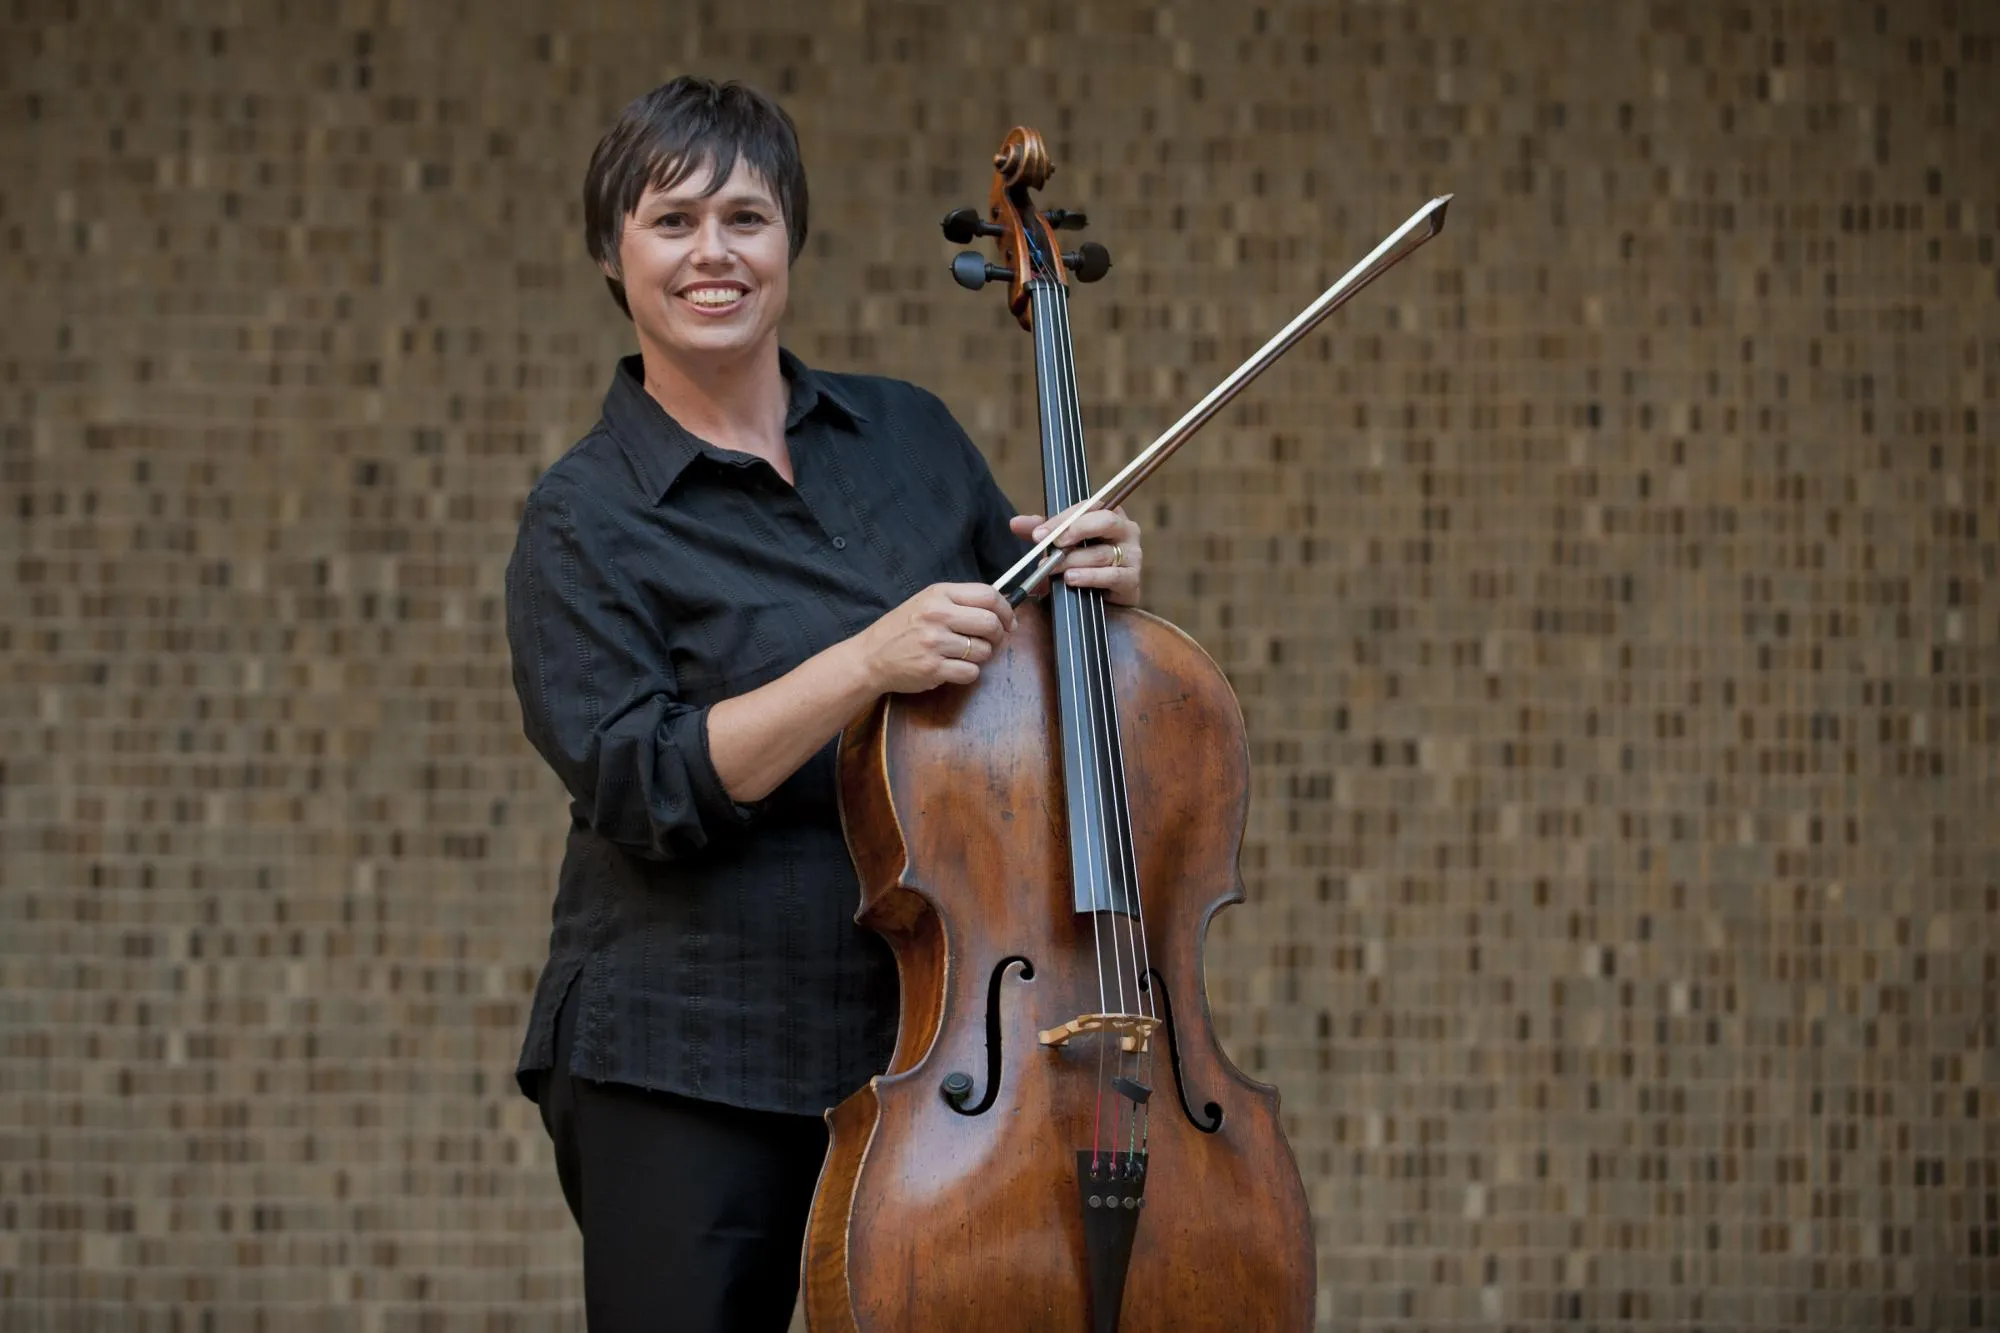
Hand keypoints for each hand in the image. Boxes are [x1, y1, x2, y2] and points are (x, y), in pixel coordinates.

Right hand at [854, 582, 1017, 692]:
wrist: (871, 656)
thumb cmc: (902, 629)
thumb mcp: (927, 602)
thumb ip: (960, 602)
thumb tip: (1001, 610)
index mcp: (939, 594)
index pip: (988, 595)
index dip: (1006, 610)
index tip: (1009, 621)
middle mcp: (937, 615)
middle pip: (991, 623)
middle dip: (999, 635)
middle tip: (992, 641)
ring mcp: (935, 642)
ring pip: (984, 650)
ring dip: (982, 656)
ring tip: (964, 654)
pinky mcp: (934, 668)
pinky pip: (971, 672)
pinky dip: (968, 672)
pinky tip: (954, 667)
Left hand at [1010, 505, 1142, 605]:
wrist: (1099, 600)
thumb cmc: (1082, 564)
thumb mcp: (1060, 545)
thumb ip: (1042, 532)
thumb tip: (1015, 523)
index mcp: (1109, 514)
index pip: (1088, 507)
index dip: (1063, 519)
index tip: (1039, 534)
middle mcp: (1126, 530)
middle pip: (1105, 521)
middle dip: (1076, 530)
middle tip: (1054, 544)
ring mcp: (1133, 555)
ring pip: (1102, 553)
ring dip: (1074, 561)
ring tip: (1055, 570)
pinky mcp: (1132, 580)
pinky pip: (1112, 576)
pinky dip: (1090, 577)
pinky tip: (1072, 579)